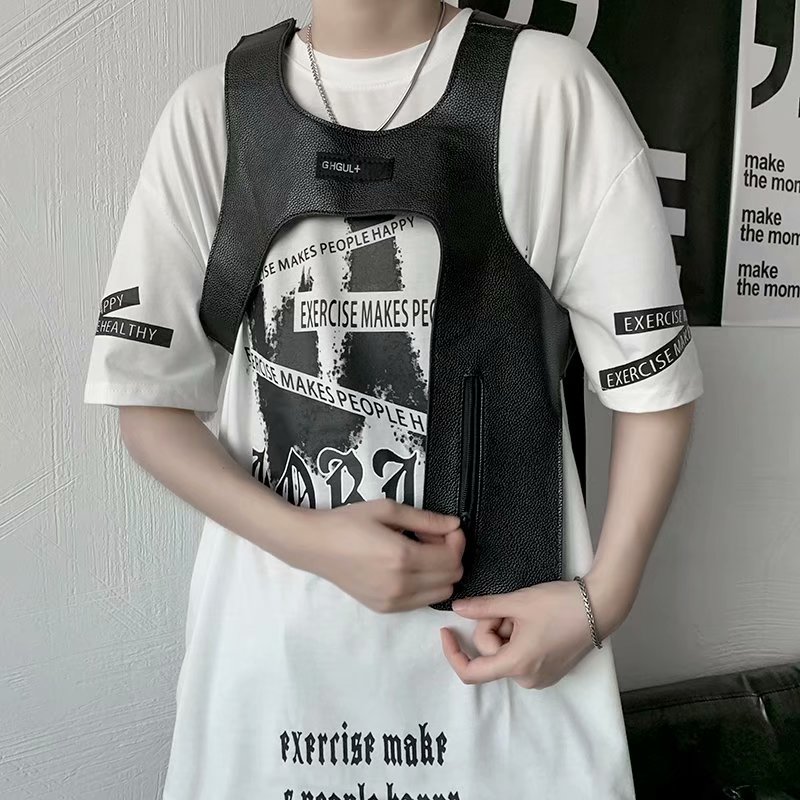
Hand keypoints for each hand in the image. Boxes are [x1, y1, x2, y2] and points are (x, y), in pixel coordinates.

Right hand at [292, 498, 465, 613]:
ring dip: (441, 573)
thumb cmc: (348, 522)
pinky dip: (427, 585)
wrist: (314, 546)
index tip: (447, 528)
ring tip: (421, 552)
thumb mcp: (387, 510)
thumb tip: (454, 525)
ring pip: (441, 593)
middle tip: (432, 537)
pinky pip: (422, 601)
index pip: (452, 558)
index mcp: (402, 557)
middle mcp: (400, 584)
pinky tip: (410, 567)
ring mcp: (392, 601)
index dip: (457, 541)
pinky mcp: (385, 609)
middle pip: (452, 578)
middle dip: (451, 555)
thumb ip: (425, 519)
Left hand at [439, 578, 612, 687]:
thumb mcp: (516, 601)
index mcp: (516, 664)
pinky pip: (520, 656)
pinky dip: (519, 638)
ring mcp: (540, 678)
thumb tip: (456, 609)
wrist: (600, 607)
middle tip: (510, 607)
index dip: (453, 653)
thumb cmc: (559, 604)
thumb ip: (483, 607)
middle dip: (493, 627)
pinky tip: (535, 622)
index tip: (447, 631)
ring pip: (505, 653)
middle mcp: (526, 679)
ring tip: (527, 614)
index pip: (471, 672)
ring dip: (507, 631)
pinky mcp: (549, 672)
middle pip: (490, 653)